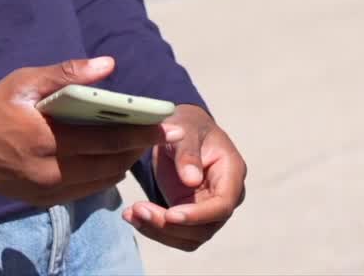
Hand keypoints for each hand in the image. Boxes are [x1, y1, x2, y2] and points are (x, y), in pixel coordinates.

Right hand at [0, 56, 182, 208]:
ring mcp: (46, 191)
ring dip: (123, 163)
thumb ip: (69, 73)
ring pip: (100, 181)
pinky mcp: (41, 200)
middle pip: (109, 163)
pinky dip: (103, 176)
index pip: (107, 139)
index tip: (166, 124)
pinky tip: (112, 160)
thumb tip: (109, 65)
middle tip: (164, 135)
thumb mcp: (27, 80)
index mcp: (48, 140)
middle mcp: (50, 173)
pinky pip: (84, 190)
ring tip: (141, 144)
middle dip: (139, 148)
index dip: (140, 132)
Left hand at [123, 104, 245, 251]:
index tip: (170, 214)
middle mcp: (225, 196)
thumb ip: (188, 152)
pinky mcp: (191, 218)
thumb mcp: (185, 129)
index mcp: (232, 172)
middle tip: (139, 210)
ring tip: (131, 213)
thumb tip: (192, 180)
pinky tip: (133, 216)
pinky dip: (154, 229)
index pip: (222, 204)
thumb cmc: (187, 125)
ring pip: (189, 237)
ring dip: (159, 231)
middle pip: (205, 227)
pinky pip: (176, 234)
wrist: (180, 130)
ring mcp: (209, 210)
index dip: (198, 215)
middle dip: (171, 225)